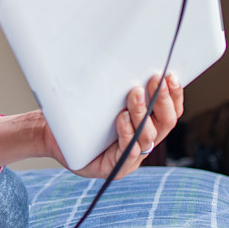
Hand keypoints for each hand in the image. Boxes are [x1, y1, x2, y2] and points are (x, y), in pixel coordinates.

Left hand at [45, 73, 183, 178]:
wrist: (54, 136)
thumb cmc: (80, 116)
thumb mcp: (104, 97)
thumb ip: (120, 86)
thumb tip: (131, 59)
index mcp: (146, 124)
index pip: (170, 110)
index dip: (174, 95)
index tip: (171, 76)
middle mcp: (143, 141)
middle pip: (166, 122)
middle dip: (162, 100)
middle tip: (155, 80)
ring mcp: (131, 157)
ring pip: (148, 136)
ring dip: (142, 112)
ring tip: (133, 94)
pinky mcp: (116, 168)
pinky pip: (128, 151)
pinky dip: (127, 133)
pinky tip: (121, 118)